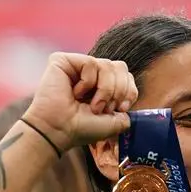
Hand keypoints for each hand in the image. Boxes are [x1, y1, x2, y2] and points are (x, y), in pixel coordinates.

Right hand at [22, 52, 138, 151]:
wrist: (59, 131)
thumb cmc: (82, 129)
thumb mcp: (114, 122)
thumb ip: (127, 108)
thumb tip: (131, 95)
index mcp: (102, 85)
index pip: (126, 75)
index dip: (129, 90)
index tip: (121, 108)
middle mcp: (90, 74)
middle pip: (120, 67)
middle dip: (119, 90)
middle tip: (105, 108)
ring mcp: (77, 66)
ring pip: (107, 65)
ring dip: (105, 90)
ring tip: (92, 105)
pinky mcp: (63, 60)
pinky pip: (90, 63)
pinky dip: (88, 82)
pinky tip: (75, 93)